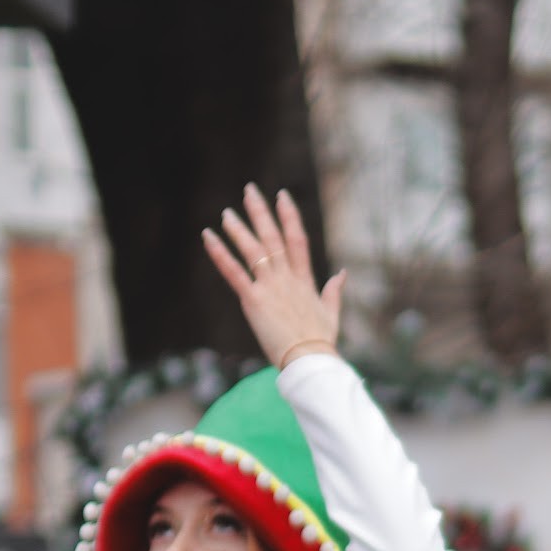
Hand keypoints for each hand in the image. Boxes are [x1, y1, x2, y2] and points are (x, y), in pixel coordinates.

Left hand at [202, 185, 344, 368]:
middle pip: (273, 238)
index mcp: (304, 280)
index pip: (297, 240)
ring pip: (252, 250)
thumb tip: (342, 273)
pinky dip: (220, 253)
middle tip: (249, 190)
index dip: (289, 216)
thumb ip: (334, 290)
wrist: (310, 360)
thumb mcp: (332, 313)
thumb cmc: (320, 342)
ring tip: (226, 213)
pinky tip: (208, 237)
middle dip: (261, 212)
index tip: (282, 196)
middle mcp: (287, 278)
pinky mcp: (254, 300)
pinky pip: (233, 272)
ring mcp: (270, 287)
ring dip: (238, 229)